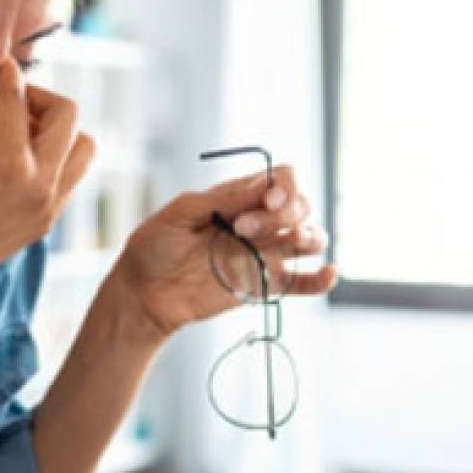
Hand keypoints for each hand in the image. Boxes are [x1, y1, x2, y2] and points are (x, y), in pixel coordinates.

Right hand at [0, 54, 96, 307]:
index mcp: (10, 163)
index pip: (19, 99)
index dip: (4, 75)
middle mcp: (41, 186)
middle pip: (68, 116)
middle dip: (38, 98)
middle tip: (5, 102)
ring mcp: (49, 207)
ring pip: (82, 147)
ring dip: (57, 130)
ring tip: (17, 132)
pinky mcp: (47, 222)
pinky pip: (70, 176)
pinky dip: (54, 158)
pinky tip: (15, 159)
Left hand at [105, 165, 336, 341]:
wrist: (144, 292)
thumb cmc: (155, 247)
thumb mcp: (180, 214)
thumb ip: (222, 199)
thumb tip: (262, 184)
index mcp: (239, 197)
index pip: (282, 180)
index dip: (284, 187)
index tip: (266, 200)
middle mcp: (259, 222)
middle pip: (300, 206)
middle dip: (283, 213)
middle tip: (243, 228)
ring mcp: (264, 253)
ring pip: (309, 238)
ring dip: (309, 235)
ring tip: (292, 242)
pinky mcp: (265, 285)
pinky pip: (303, 282)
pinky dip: (321, 278)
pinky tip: (328, 273)